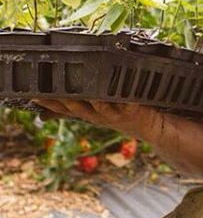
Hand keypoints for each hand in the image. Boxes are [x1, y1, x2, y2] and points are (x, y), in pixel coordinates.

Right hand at [33, 98, 160, 140]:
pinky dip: (121, 98)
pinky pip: (125, 104)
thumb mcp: (100, 110)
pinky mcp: (133, 111)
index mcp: (90, 114)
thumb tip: (66, 95)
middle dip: (64, 101)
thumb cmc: (125, 114)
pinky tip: (117, 91)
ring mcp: (116, 114)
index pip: (65, 109)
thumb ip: (84, 103)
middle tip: (51, 91)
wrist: (152, 127)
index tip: (34, 95)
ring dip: (90, 99)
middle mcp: (99, 116)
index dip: (49, 104)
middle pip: (77, 109)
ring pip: (99, 107)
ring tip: (83, 90)